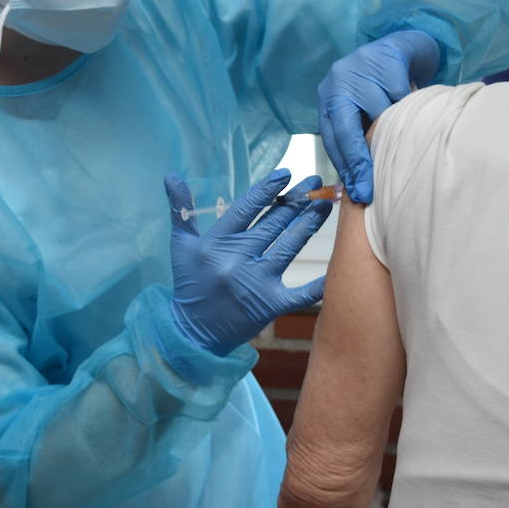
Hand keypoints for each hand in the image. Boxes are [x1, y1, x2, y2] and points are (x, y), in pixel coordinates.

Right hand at [165, 171, 330, 355]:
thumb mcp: (180, 246)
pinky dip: (319, 283)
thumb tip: (172, 176)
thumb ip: (180, 210)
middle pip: (274, 224)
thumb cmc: (189, 284)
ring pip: (290, 246)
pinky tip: (336, 267)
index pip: (247, 208)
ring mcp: (256, 282)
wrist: (193, 333)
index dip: (268, 189)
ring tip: (324, 205)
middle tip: (315, 183)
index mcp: (216, 243)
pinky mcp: (270, 305)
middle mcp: (237, 259)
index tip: (286, 174)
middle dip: (297, 201)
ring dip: (309, 223)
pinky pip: (301, 293)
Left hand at [318, 29, 439, 203]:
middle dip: (359, 163)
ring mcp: (360, 68)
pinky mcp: (386, 59)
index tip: (357, 193)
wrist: (403, 47)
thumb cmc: (381, 87)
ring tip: (403, 145)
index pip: (332, 139)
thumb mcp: (363, 110)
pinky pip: (401, 96)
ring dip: (392, 131)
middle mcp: (338, 81)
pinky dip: (409, 108)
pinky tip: (416, 114)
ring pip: (379, 114)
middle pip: (346, 130)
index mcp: (329, 98)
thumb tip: (359, 182)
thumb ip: (357, 137)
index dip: (346, 168)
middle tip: (369, 191)